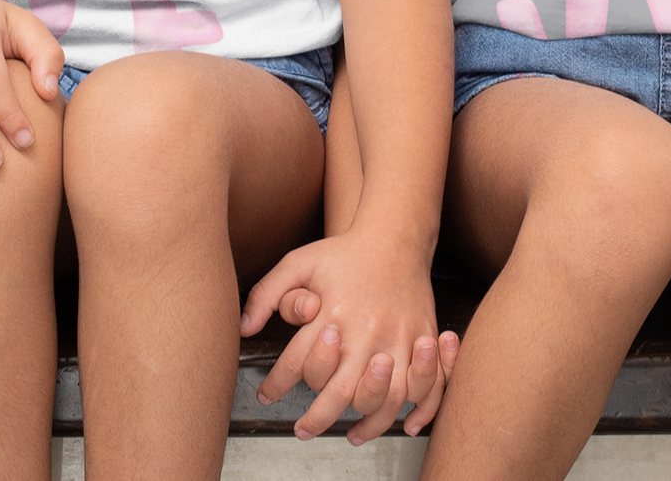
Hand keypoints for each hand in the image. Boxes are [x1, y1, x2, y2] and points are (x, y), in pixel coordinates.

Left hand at [241, 229, 443, 443]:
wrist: (394, 236)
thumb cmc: (344, 252)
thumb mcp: (298, 262)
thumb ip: (267, 294)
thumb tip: (244, 329)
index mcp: (333, 313)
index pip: (298, 364)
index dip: (276, 385)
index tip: (266, 395)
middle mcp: (366, 331)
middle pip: (339, 392)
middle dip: (317, 418)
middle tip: (302, 429)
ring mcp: (398, 337)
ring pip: (383, 398)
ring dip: (367, 424)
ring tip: (348, 433)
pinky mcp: (422, 338)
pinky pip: (425, 386)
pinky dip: (419, 411)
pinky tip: (404, 423)